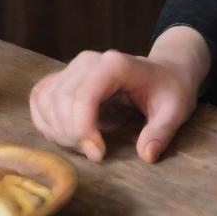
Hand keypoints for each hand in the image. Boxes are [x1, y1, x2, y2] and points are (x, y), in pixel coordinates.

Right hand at [29, 49, 196, 163]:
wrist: (166, 71)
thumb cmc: (170, 89)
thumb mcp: (176, 110)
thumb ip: (162, 131)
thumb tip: (147, 154)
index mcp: (117, 64)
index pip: (84, 96)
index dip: (83, 128)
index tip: (98, 155)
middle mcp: (90, 60)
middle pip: (61, 100)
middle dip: (71, 135)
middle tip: (94, 153)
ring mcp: (74, 67)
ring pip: (46, 100)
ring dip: (57, 131)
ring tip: (83, 146)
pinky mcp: (64, 77)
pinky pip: (41, 98)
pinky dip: (45, 122)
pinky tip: (65, 136)